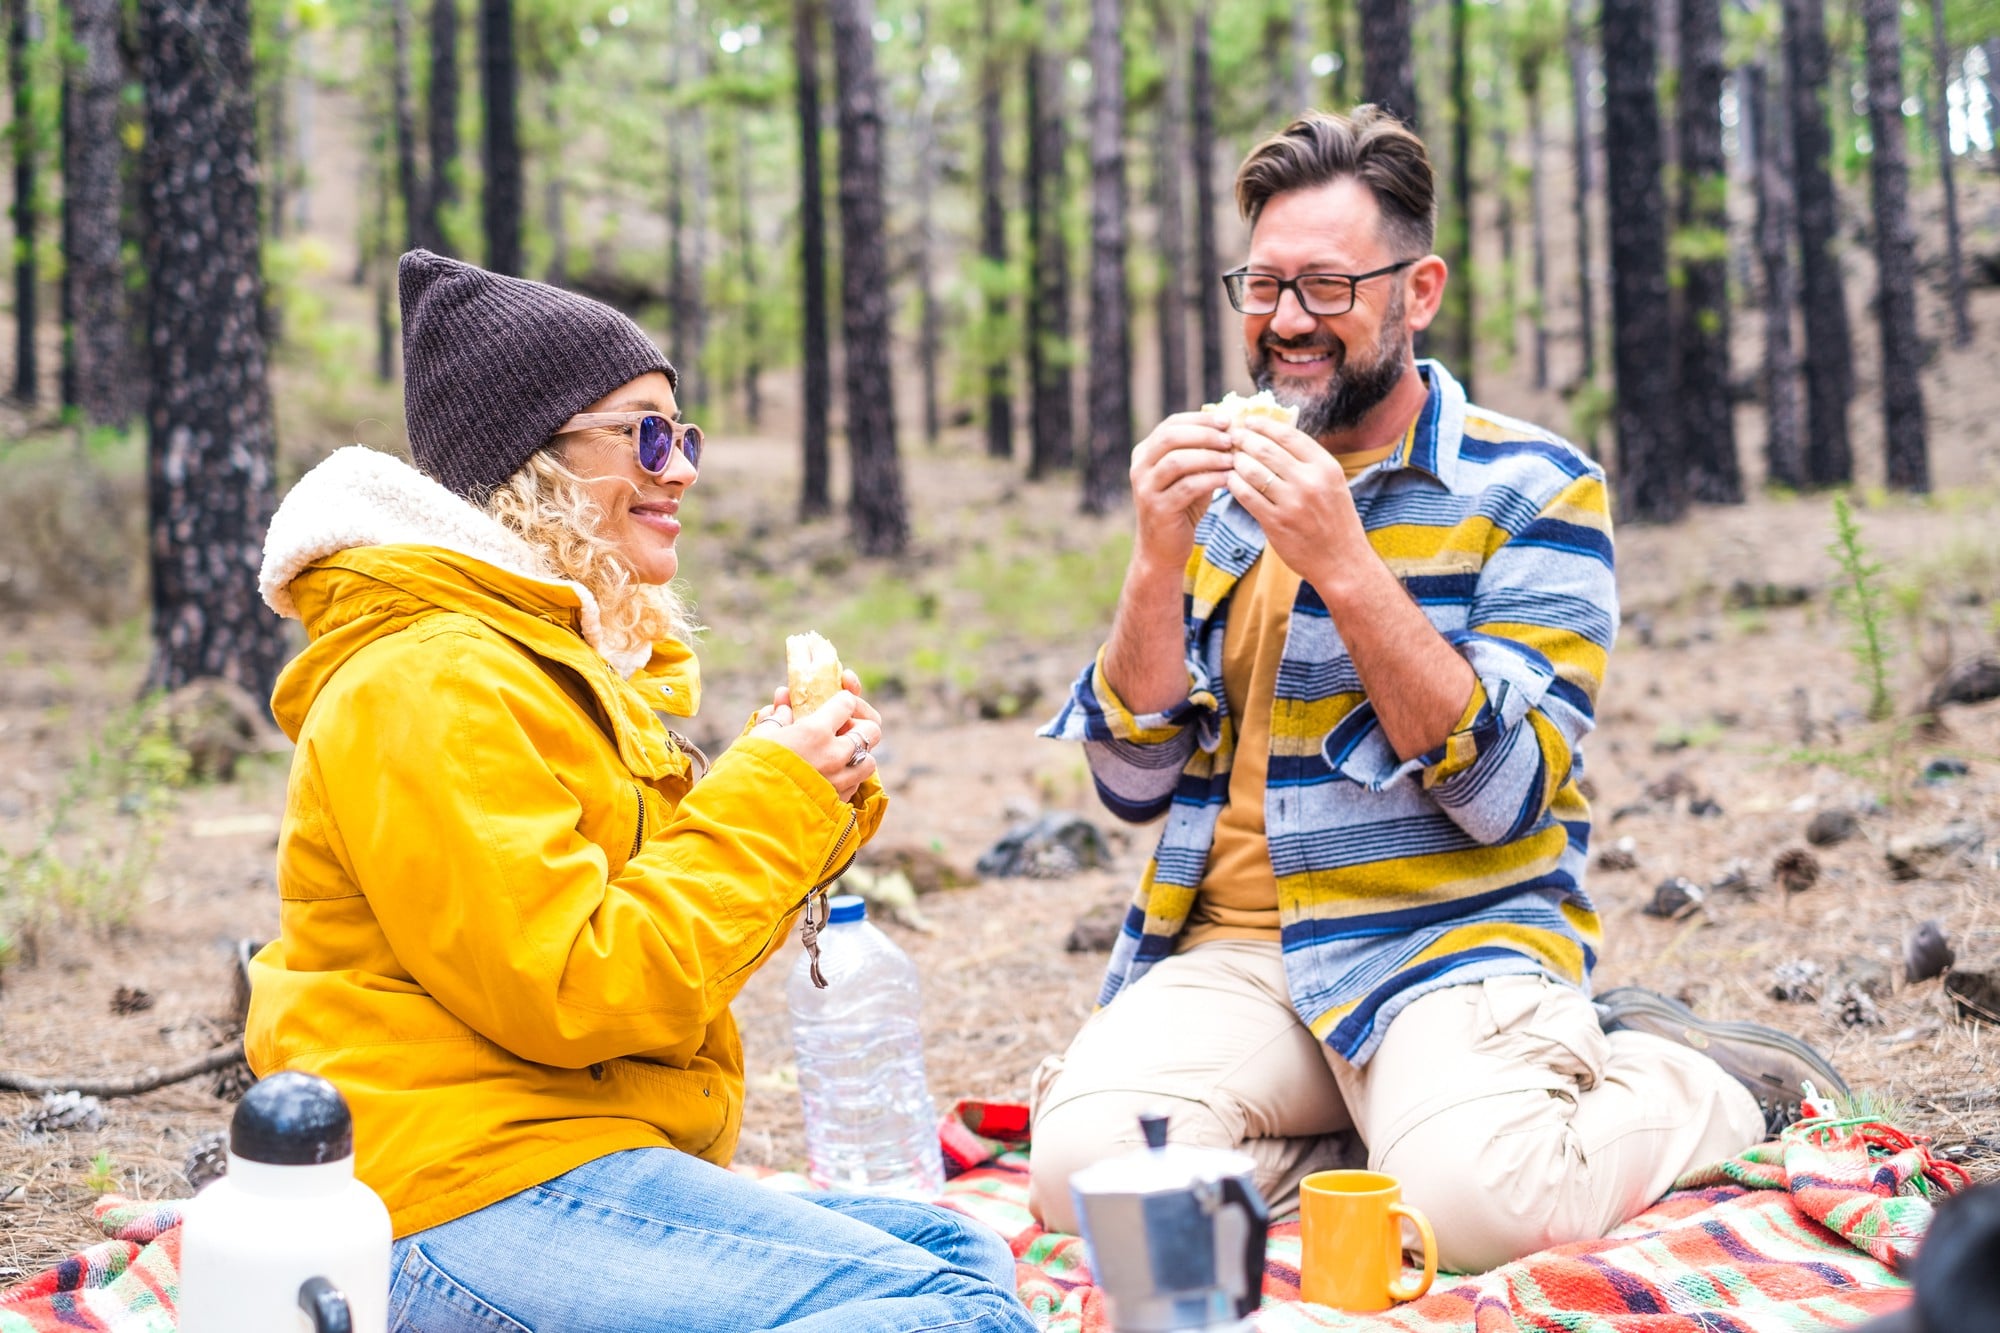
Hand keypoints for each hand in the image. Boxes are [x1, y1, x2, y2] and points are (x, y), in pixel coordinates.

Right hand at [750, 669, 882, 801]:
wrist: (749, 817)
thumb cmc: (749, 772)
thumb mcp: (758, 738)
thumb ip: (776, 717)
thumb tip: (783, 702)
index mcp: (815, 732)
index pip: (846, 704)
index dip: (842, 700)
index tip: (836, 703)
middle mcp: (835, 755)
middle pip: (871, 730)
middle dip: (860, 725)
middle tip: (842, 729)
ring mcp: (840, 781)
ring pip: (869, 761)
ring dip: (858, 756)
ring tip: (839, 757)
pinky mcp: (839, 803)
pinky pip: (855, 785)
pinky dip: (848, 778)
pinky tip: (830, 777)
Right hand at [1129, 412, 1236, 568]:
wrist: (1163, 549)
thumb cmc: (1182, 508)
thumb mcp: (1190, 475)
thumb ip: (1202, 453)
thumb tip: (1232, 427)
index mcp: (1145, 453)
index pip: (1172, 424)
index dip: (1200, 419)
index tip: (1227, 420)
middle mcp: (1140, 467)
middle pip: (1171, 437)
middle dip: (1205, 434)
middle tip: (1231, 438)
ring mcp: (1145, 488)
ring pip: (1177, 461)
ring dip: (1209, 456)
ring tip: (1232, 458)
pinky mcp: (1157, 509)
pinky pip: (1187, 487)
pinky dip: (1210, 480)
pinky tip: (1228, 479)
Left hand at [1223, 416, 1369, 593]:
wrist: (1342, 561)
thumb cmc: (1335, 520)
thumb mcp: (1331, 484)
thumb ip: (1307, 462)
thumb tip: (1275, 436)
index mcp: (1326, 466)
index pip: (1289, 435)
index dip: (1264, 425)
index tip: (1248, 421)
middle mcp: (1311, 481)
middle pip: (1267, 449)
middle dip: (1244, 440)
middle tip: (1230, 437)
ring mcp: (1293, 502)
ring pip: (1253, 471)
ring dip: (1237, 461)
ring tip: (1229, 459)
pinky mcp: (1277, 522)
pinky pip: (1247, 496)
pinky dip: (1234, 484)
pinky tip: (1229, 480)